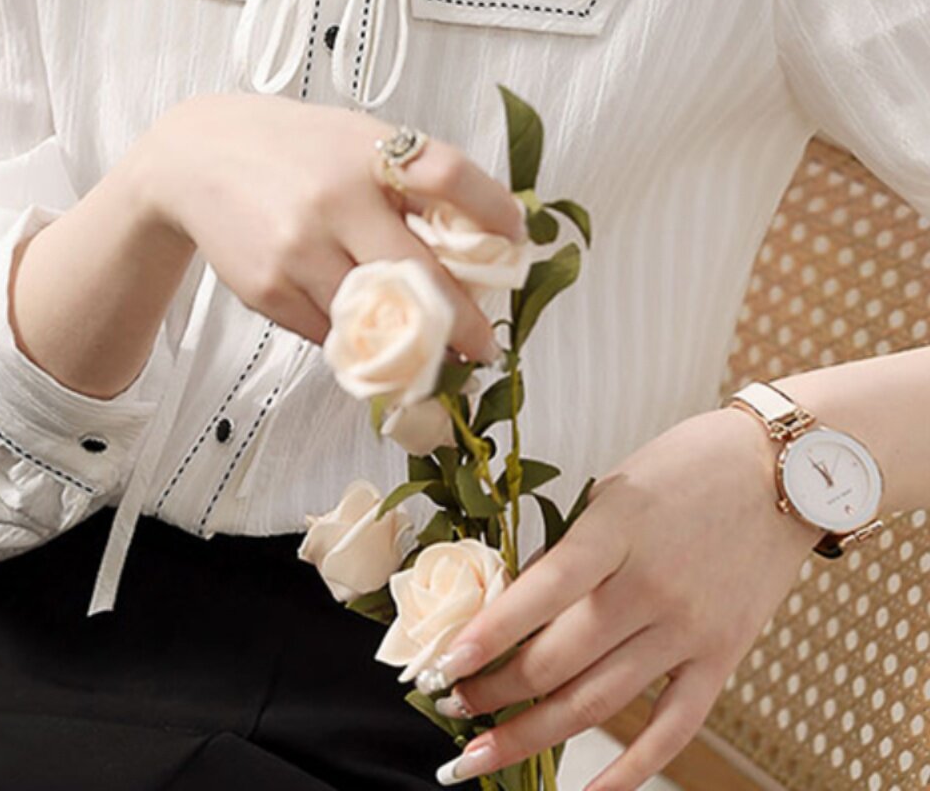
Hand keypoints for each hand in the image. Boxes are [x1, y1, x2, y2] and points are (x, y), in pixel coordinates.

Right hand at [141, 92, 523, 363]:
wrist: (193, 160)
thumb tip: (481, 235)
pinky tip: (356, 324)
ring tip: (429, 348)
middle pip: (421, 276)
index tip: (517, 241)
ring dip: (411, 344)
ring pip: (376, 321)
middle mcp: (336, 201)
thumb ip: (409, 178)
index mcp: (366, 153)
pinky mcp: (271, 291)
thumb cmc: (289, 147)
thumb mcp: (354, 138)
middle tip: (487, 346)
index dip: (495, 211)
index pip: (451, 176)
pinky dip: (353, 336)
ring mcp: (300, 251)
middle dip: (464, 323)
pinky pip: (331, 334)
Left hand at [425, 406, 824, 788]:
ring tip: (485, 751)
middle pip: (559, 660)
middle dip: (495, 692)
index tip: (441, 666)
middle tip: (452, 707)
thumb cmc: (691, 466)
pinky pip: (670, 729)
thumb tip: (515, 605)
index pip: (538, 594)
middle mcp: (650, 586)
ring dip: (534, 733)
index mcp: (615, 530)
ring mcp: (688, 628)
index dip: (485, 636)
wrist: (786, 471)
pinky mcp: (721, 658)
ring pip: (598, 701)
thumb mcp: (616, 488)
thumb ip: (572, 548)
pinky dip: (627, 769)